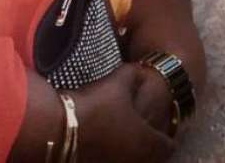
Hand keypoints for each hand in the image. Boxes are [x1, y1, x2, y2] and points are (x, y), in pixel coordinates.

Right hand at [9, 64, 174, 162]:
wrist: (56, 130)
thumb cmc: (94, 105)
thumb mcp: (120, 80)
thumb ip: (135, 75)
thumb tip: (141, 70)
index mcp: (148, 143)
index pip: (168, 146)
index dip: (167, 137)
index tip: (164, 131)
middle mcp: (134, 161)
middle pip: (149, 159)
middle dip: (148, 149)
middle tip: (143, 137)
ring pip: (129, 162)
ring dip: (129, 154)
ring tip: (121, 142)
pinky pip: (110, 162)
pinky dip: (111, 157)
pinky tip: (102, 149)